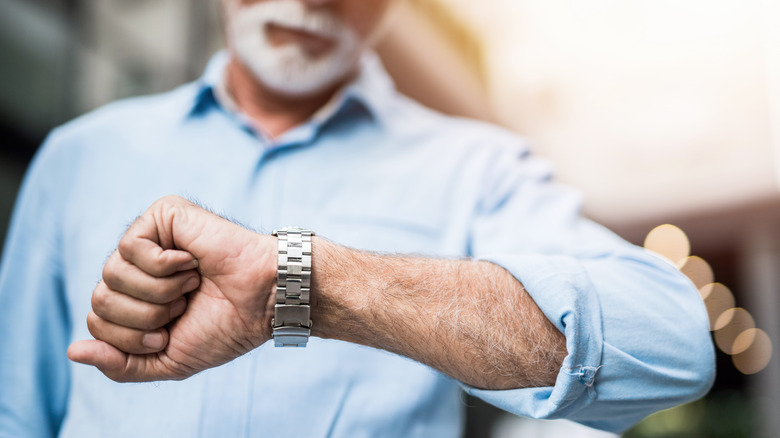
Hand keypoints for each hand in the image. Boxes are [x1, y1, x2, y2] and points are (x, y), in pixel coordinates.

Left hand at [67, 196, 276, 381]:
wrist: (262, 300)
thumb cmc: (225, 327)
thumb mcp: (167, 361)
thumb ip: (120, 365)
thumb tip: (73, 352)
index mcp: (137, 298)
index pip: (97, 320)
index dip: (130, 337)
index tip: (170, 332)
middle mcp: (138, 267)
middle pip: (99, 298)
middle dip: (143, 316)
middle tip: (182, 307)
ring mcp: (149, 239)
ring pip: (111, 274)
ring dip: (158, 291)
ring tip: (190, 284)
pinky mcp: (163, 216)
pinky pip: (131, 247)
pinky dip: (163, 265)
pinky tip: (190, 262)